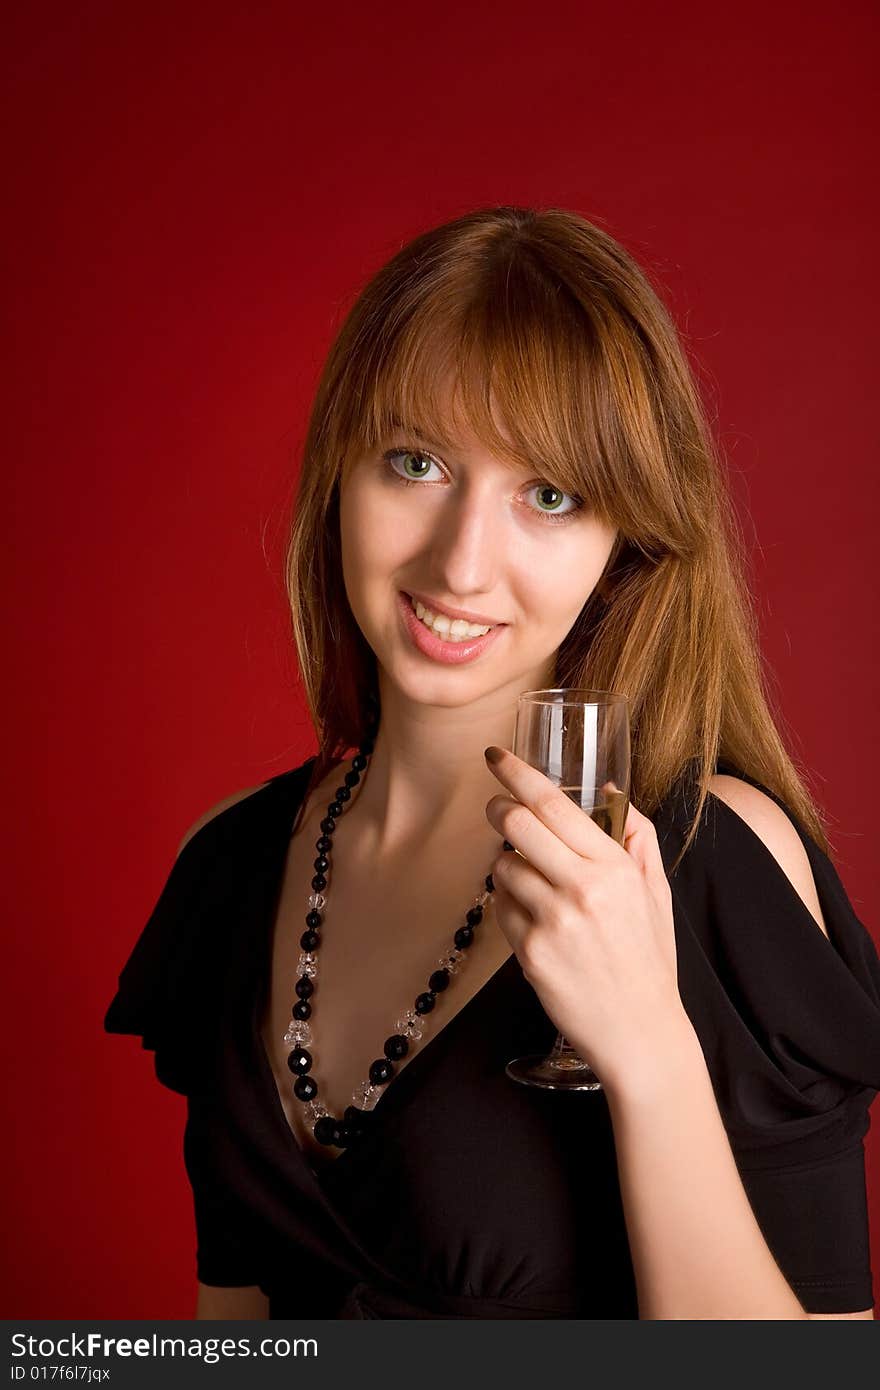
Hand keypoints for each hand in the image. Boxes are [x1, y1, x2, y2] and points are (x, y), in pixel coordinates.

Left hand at [483, 746, 687, 1090]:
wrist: (640, 1033)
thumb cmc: (648, 959)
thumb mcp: (656, 892)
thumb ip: (637, 836)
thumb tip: (609, 789)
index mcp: (614, 867)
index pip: (554, 804)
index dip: (517, 773)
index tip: (495, 756)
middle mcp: (582, 889)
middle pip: (516, 824)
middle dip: (498, 808)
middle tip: (496, 807)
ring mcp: (552, 922)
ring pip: (502, 867)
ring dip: (506, 865)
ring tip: (531, 882)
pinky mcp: (529, 953)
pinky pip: (500, 910)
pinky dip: (507, 905)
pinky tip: (533, 919)